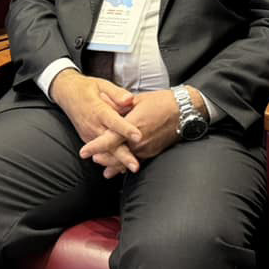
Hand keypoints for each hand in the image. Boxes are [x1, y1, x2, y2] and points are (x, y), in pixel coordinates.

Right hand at [50, 68, 140, 173]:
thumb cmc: (86, 88)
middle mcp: (93, 125)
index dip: (126, 129)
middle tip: (135, 166)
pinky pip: (99, 151)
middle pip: (110, 143)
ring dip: (117, 161)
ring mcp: (89, 134)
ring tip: (131, 169)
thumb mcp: (102, 84)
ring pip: (104, 151)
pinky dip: (110, 160)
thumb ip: (117, 93)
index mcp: (98, 110)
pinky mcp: (87, 139)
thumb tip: (130, 99)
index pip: (114, 121)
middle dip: (123, 156)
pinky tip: (121, 167)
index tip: (139, 136)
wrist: (66, 94)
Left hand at [81, 88, 203, 176]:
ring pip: (126, 161)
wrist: (184, 111)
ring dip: (114, 164)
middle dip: (103, 158)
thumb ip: (120, 105)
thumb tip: (104, 104)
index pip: (110, 139)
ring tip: (103, 167)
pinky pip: (137, 161)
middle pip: (116, 155)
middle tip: (92, 158)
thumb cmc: (161, 102)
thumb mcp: (138, 100)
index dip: (95, 147)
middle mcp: (139, 141)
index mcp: (133, 125)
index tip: (83, 152)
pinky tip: (121, 169)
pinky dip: (127, 165)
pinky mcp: (153, 152)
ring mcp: (147, 149)